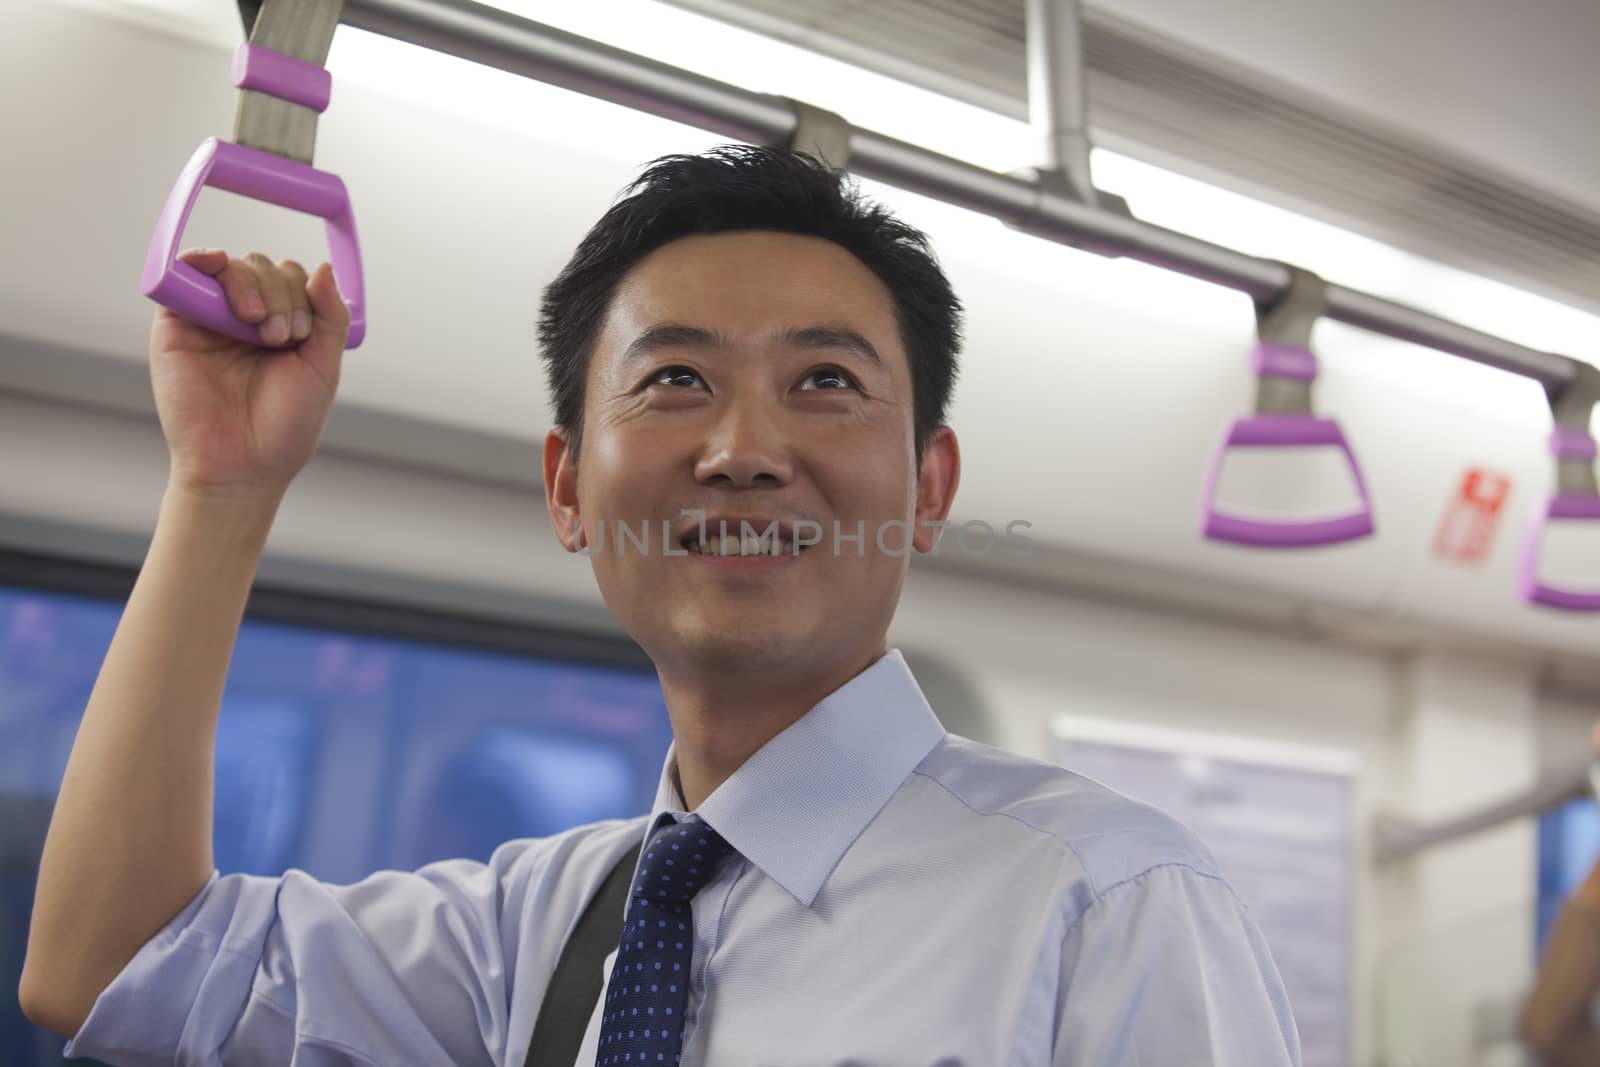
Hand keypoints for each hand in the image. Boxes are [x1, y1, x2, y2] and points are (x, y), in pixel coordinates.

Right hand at [149, 249, 351, 498]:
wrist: (241, 464)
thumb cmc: (284, 425)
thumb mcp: (323, 368)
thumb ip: (330, 317)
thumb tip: (325, 267)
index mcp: (282, 325)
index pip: (293, 278)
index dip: (303, 293)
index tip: (302, 336)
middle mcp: (245, 318)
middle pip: (263, 266)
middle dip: (280, 293)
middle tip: (280, 337)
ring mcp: (210, 319)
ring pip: (230, 266)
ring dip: (250, 283)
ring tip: (257, 325)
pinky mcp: (175, 324)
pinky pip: (182, 273)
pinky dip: (200, 259)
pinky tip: (215, 265)